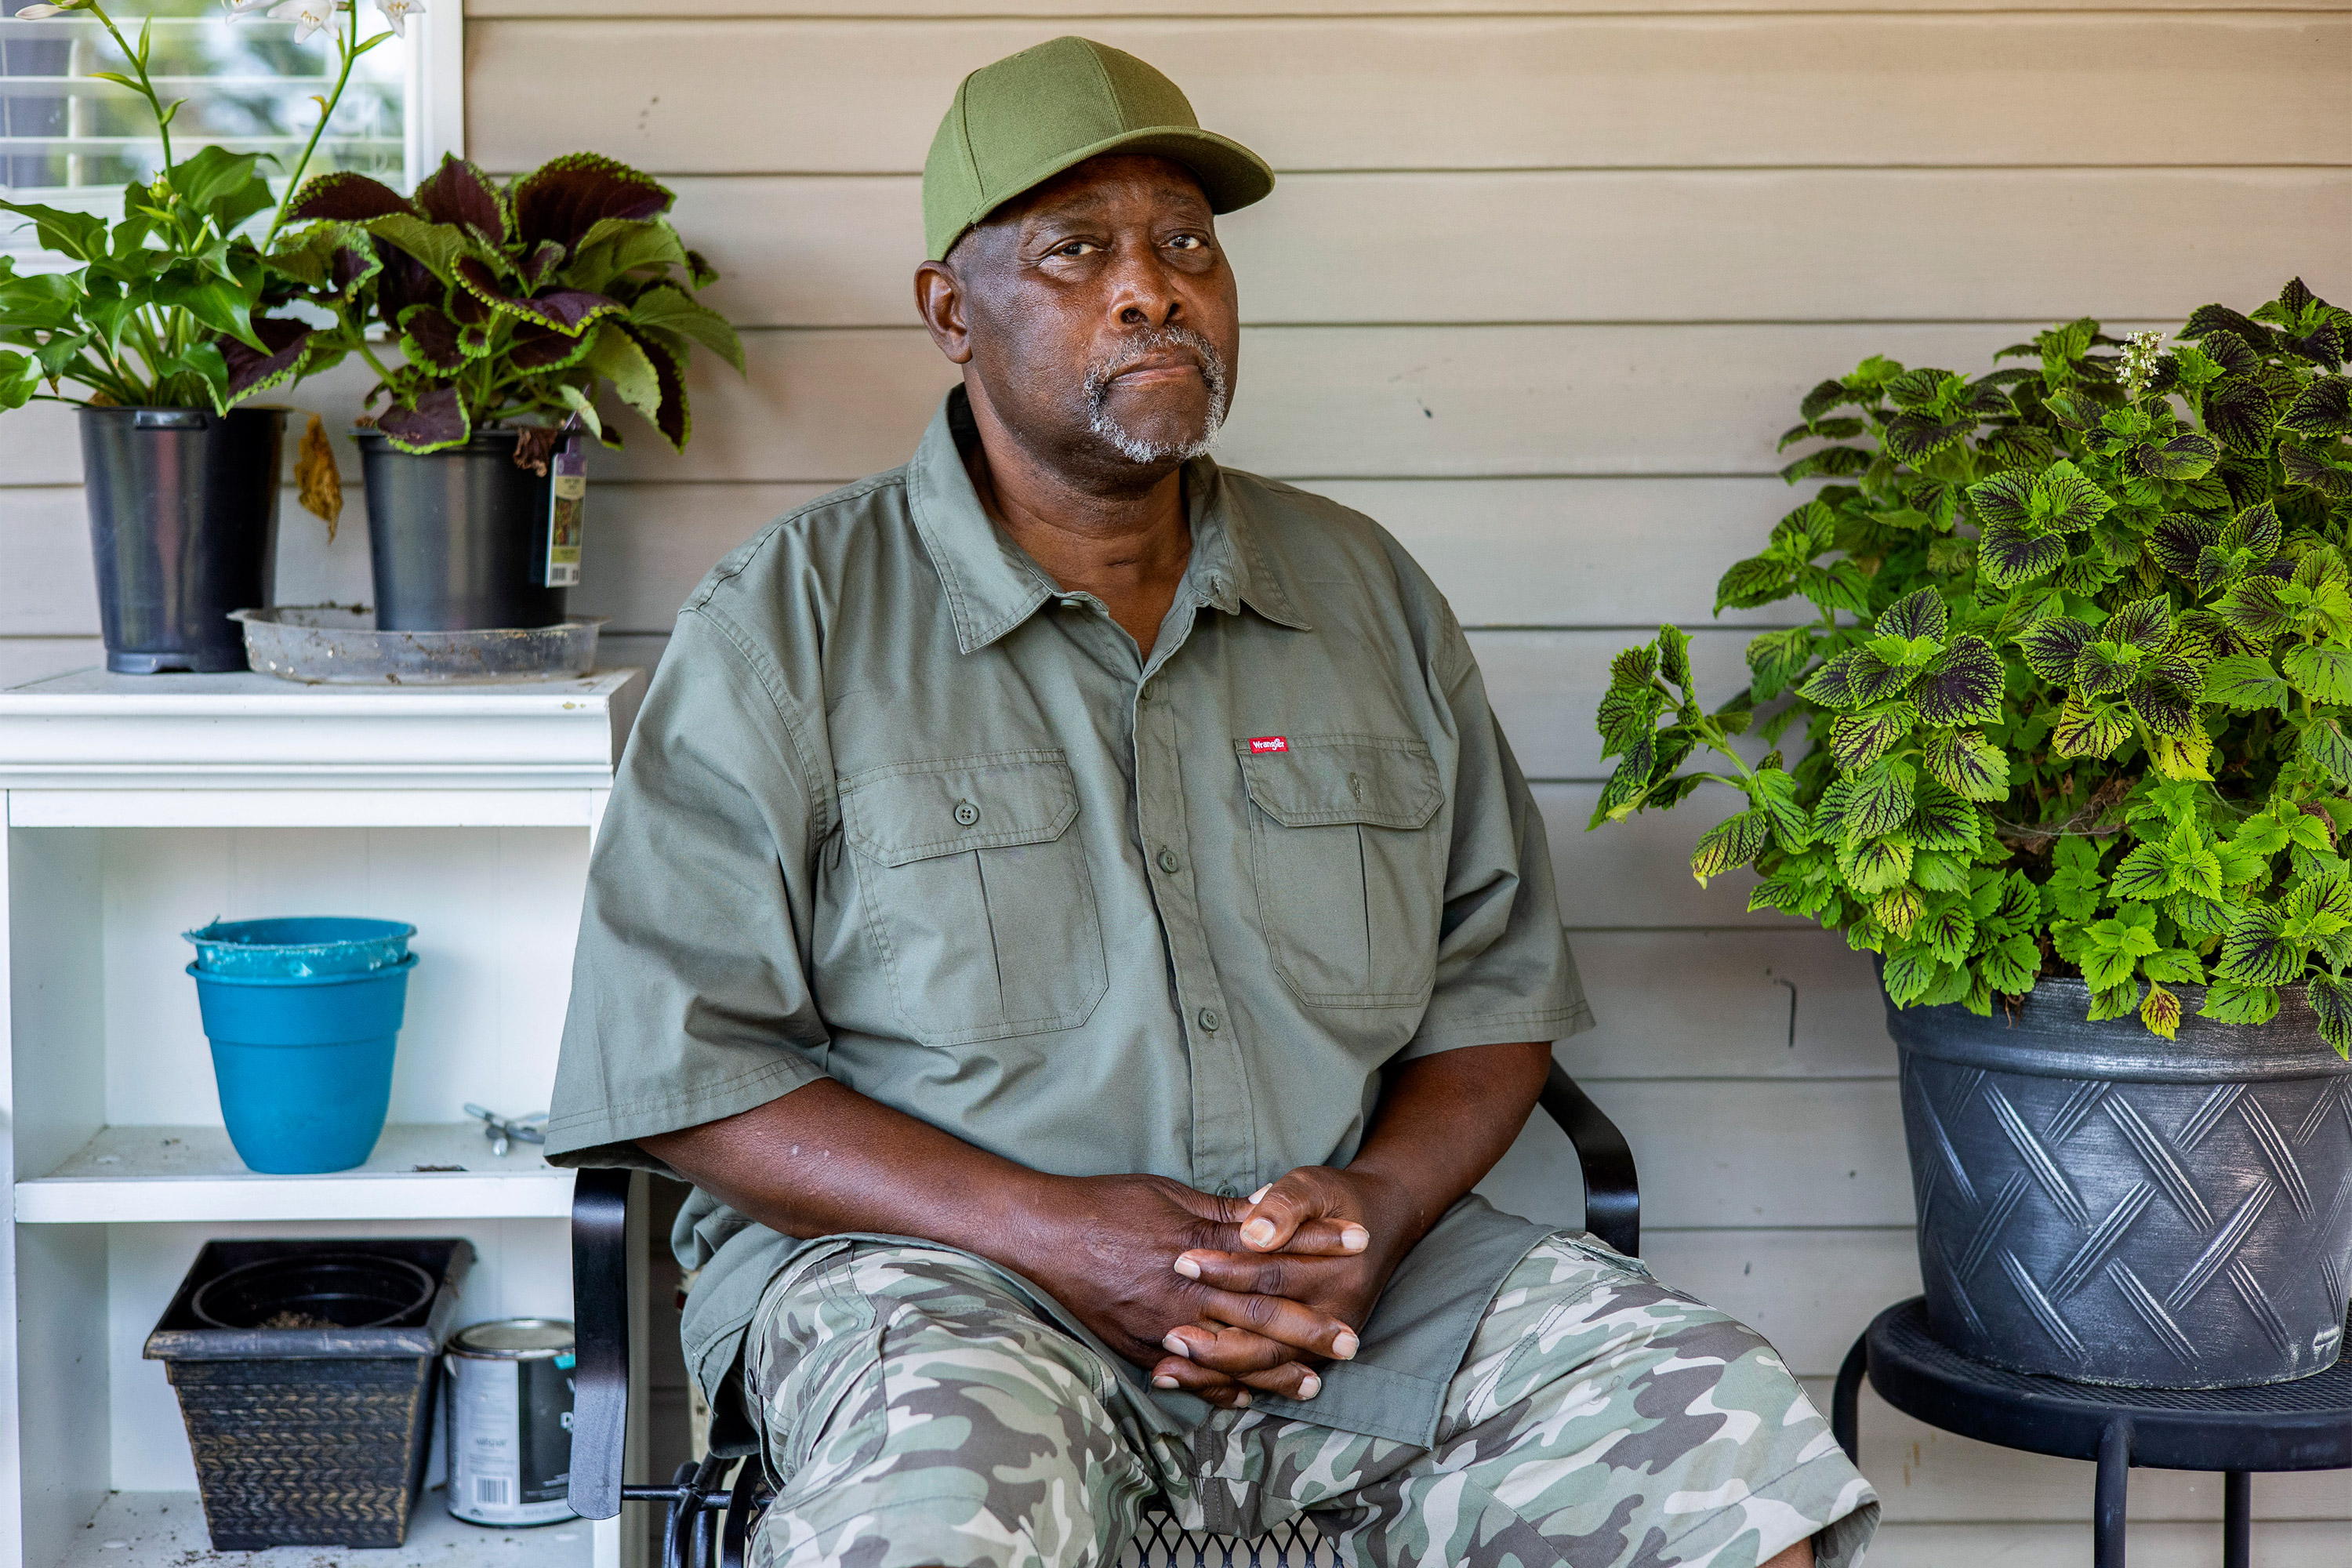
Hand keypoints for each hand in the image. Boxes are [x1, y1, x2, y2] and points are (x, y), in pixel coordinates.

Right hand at [1009, 1172, 1367, 1407]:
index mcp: (1198, 1245)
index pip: (1273, 1248)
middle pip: (1261, 1312)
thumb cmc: (1106, 1204)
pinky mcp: (1139, 1348)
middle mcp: (1186, 1291)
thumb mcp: (1168, 1193)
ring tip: (1311, 1383)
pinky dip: (1219, 1390)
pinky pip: (1188, 1377)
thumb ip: (1220, 1211)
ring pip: (1231, 1355)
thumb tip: (1267, 1213)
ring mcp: (1162, 1325)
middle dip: (1310, 1327)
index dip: (1318, 1244)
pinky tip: (1246, 1399)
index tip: (1358, 1243)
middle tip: (1351, 1341)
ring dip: (1274, 1371)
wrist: (1044, 1235)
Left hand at [1147, 1164, 1414, 1405]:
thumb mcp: (1313, 1187)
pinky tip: (1188, 1381)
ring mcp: (1325, 1343)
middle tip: (1168, 1332)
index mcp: (1337, 1272)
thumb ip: (1285, 1206)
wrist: (1377, 1226)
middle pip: (1270, 1334)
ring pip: (1267, 1366)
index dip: (1226, 1270)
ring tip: (1170, 1365)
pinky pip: (1267, 1378)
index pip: (1272, 1275)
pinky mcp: (1310, 1357)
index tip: (1181, 1262)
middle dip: (1215, 1335)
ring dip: (1217, 1370)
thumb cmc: (1333, 1201)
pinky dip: (1226, 1384)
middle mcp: (1336, 1315)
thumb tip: (1253, 1234)